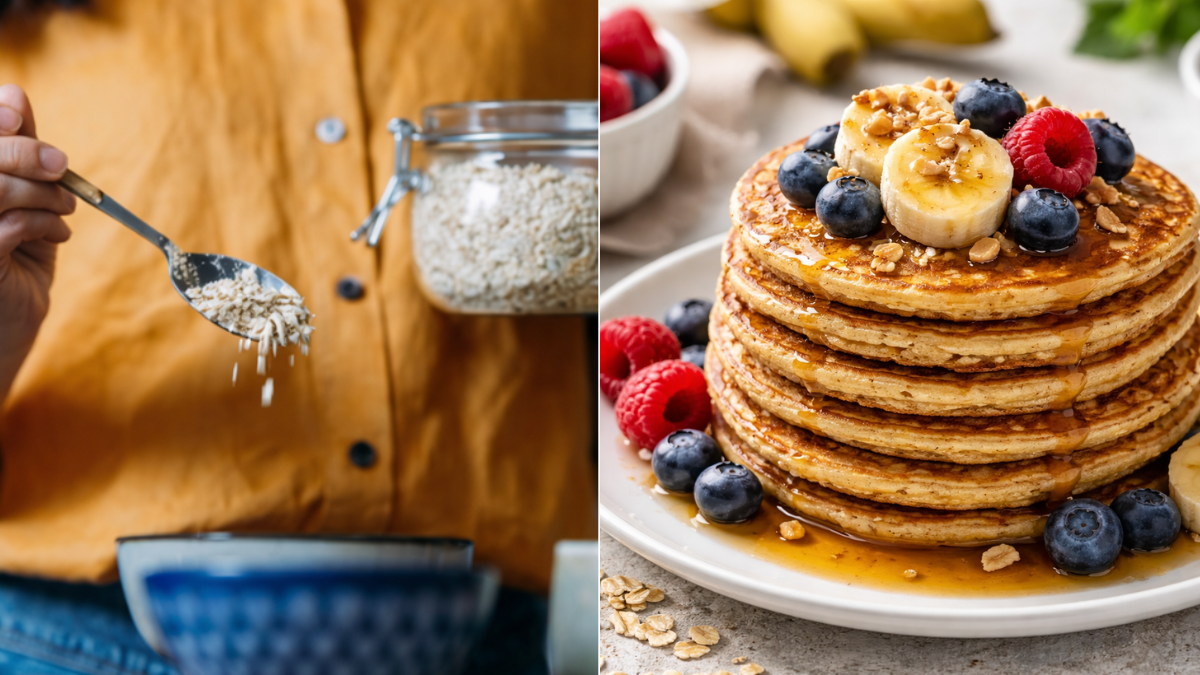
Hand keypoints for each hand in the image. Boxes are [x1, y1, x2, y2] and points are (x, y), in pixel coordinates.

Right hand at [0, 84, 74, 401]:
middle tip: (64, 168)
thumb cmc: (12, 260)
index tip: (19, 116)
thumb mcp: (20, 200)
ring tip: (65, 210)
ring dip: (42, 192)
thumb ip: (16, 153)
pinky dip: (45, 223)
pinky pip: (8, 225)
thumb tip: (14, 95)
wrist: (6, 329)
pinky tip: (58, 235)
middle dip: (26, 152)